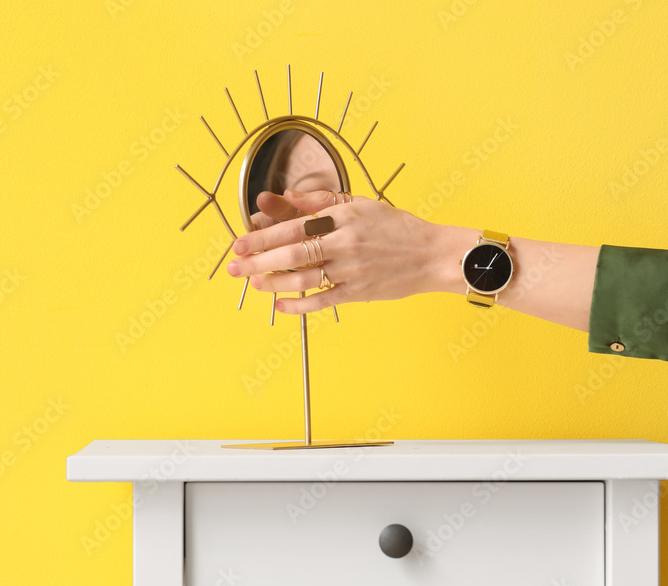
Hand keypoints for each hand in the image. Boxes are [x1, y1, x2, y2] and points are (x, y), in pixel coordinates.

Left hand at [227, 189, 473, 314]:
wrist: (433, 255)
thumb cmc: (397, 228)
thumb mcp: (362, 204)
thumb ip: (323, 201)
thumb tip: (288, 197)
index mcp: (343, 218)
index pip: (294, 226)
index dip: (263, 235)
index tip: (240, 242)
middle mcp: (345, 243)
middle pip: (293, 252)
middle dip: (258, 260)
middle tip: (234, 267)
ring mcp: (352, 269)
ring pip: (305, 277)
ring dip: (275, 282)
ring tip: (254, 283)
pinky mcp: (359, 292)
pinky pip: (324, 300)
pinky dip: (301, 305)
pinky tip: (282, 306)